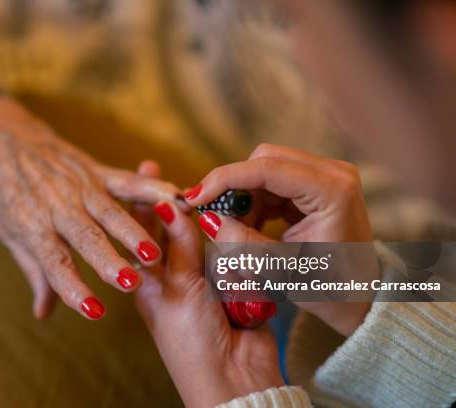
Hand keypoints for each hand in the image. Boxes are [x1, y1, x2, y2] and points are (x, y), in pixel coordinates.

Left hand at [0, 95, 183, 319]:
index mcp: (33, 225)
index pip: (54, 262)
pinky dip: (152, 189)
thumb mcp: (9, 232)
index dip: (74, 288)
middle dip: (109, 261)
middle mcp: (58, 206)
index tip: (95, 311)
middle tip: (131, 282)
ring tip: (155, 253)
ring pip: (110, 212)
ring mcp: (79, 185)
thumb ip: (36, 272)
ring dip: (134, 233)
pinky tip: (176, 198)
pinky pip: (126, 181)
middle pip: (86, 237)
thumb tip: (43, 314)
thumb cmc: (3, 191)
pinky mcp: (95, 170)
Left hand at [132, 161, 283, 407]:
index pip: (141, 231)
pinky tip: (234, 221)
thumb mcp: (178, 289)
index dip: (143, 200)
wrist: (232, 379)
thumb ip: (178, 246)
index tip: (145, 169)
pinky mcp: (234, 285)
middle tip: (164, 170)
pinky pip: (232, 253)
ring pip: (203, 238)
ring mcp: (205, 281)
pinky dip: (231, 241)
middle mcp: (175, 278)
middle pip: (174, 230)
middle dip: (173, 202)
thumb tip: (171, 204)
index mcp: (149, 281)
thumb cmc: (191, 340)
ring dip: (204, 220)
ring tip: (204, 192)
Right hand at [184, 144, 377, 335]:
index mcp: (332, 190)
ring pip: (265, 169)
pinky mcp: (316, 184)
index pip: (267, 168)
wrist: (361, 296)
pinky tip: (251, 227)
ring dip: (244, 197)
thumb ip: (242, 243)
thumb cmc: (330, 288)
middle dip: (234, 187)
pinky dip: (255, 202)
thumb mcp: (281, 271)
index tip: (195, 197)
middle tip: (216, 219)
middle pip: (264, 160)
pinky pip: (273, 181)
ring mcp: (325, 175)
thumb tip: (207, 218)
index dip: (225, 179)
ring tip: (238, 231)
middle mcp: (332, 173)